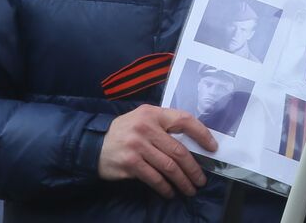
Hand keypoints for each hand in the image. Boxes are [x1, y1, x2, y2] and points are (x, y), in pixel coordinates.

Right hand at [98, 105, 215, 198]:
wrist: (93, 144)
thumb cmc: (125, 131)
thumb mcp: (143, 119)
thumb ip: (164, 126)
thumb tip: (192, 142)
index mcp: (154, 113)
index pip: (184, 120)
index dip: (202, 134)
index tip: (212, 147)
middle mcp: (147, 127)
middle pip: (178, 150)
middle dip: (194, 168)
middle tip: (201, 180)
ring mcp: (138, 145)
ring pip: (169, 167)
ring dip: (182, 181)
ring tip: (190, 189)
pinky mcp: (131, 163)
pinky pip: (154, 178)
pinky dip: (165, 187)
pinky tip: (170, 192)